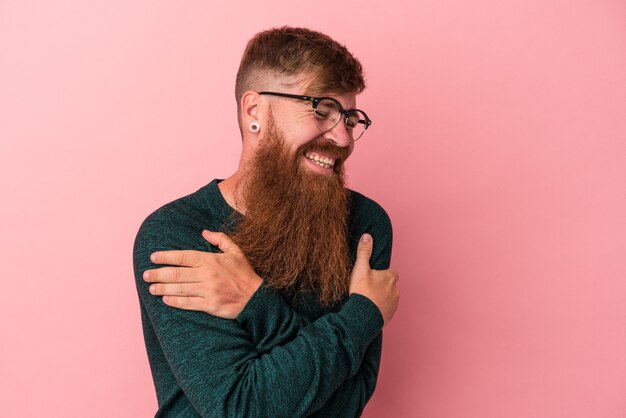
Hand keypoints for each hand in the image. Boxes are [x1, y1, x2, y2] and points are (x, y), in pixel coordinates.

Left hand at [143, 230, 262, 318]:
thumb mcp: (236, 252)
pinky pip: (188, 303)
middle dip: (158, 274)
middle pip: (176, 273)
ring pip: (179, 288)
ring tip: (150, 288)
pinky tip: (165, 299)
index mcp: (211, 260)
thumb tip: (204, 232)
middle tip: (145, 274)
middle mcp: (207, 275)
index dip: (166, 257)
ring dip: (162, 288)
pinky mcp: (210, 305)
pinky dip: (174, 301)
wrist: (257, 298)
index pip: (183, 257)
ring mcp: (208, 291)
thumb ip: (220, 239)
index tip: (153, 257)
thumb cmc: (245, 274)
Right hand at [349, 234, 399, 325]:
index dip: (381, 274)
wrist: (362, 317)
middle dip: (382, 287)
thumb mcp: (360, 269)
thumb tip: (367, 236)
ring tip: (368, 301)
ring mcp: (394, 304)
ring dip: (382, 298)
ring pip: (389, 298)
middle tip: (368, 289)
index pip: (390, 272)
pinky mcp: (390, 316)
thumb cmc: (362, 292)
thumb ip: (364, 252)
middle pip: (390, 285)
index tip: (372, 277)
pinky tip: (370, 310)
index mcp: (390, 277)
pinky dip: (380, 309)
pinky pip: (386, 310)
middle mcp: (396, 290)